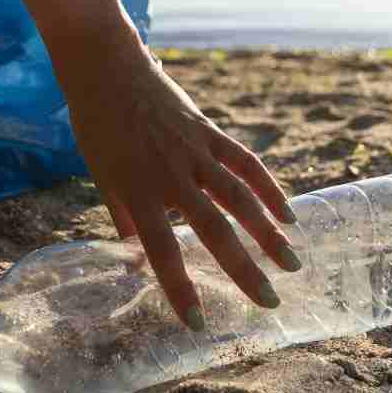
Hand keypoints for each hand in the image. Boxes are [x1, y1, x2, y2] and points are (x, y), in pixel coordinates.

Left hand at [64, 42, 301, 330]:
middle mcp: (171, 173)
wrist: (108, 68)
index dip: (180, 289)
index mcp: (138, 189)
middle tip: (269, 303)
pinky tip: (287, 214)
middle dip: (244, 270)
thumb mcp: (103, 177)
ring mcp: (195, 150)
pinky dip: (269, 188)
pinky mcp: (210, 131)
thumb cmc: (99, 127)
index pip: (161, 250)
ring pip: (240, 198)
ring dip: (269, 233)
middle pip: (214, 229)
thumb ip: (126, 218)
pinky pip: (246, 163)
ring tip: (292, 263)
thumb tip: (137, 260)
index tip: (199, 323)